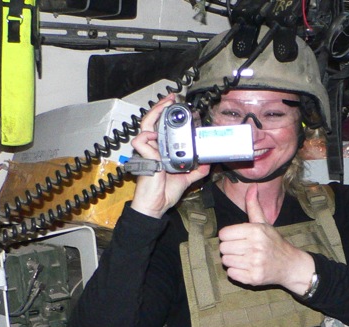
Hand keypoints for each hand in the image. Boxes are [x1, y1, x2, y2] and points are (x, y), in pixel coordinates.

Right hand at [129, 95, 209, 218]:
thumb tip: (207, 164)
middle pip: (152, 122)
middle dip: (160, 107)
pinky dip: (147, 136)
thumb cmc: (165, 192)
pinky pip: (140, 141)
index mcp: (161, 151)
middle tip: (171, 98)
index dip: (167, 116)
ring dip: (154, 114)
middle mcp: (153, 149)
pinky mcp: (145, 159)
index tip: (178, 108)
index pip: (162, 128)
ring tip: (164, 105)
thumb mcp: (186, 179)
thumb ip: (196, 170)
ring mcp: (148, 153)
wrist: (156, 206)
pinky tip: (155, 135)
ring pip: (145, 126)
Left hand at [218, 184, 315, 293]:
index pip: (223, 234)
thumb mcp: (264, 223)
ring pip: (226, 261)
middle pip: (223, 248)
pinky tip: (247, 268)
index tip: (238, 238)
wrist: (290, 265)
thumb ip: (254, 206)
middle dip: (230, 249)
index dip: (228, 236)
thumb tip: (251, 187)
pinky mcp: (253, 278)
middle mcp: (255, 247)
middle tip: (241, 249)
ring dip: (233, 260)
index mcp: (255, 231)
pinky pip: (231, 274)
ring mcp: (254, 264)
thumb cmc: (274, 243)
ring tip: (244, 258)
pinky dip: (236, 272)